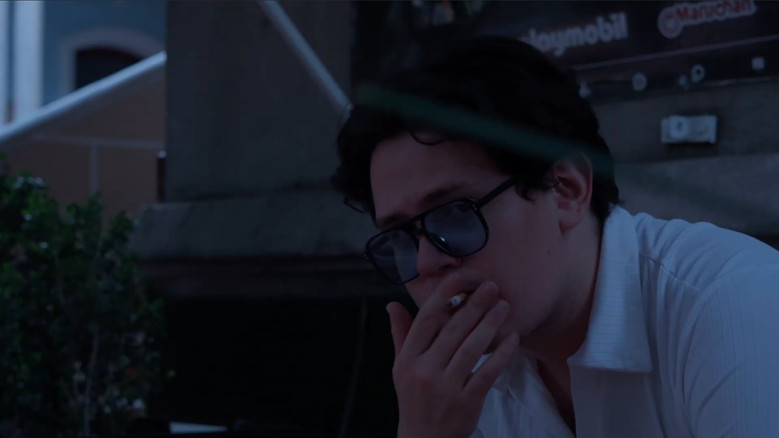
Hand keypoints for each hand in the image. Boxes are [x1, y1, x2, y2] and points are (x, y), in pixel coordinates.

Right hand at [387, 281, 518, 437]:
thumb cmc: (413, 398)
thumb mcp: (400, 366)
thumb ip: (400, 334)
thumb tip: (392, 304)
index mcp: (408, 357)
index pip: (426, 318)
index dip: (445, 295)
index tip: (462, 279)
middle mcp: (425, 370)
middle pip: (453, 330)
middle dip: (475, 304)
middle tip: (492, 286)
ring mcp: (446, 387)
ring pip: (472, 348)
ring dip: (490, 324)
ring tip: (504, 306)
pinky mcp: (467, 402)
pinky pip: (488, 373)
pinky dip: (502, 354)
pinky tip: (513, 339)